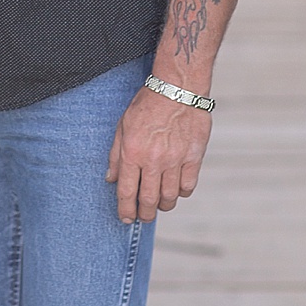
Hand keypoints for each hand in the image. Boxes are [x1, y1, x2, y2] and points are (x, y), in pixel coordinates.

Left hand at [106, 83, 211, 224]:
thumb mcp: (123, 126)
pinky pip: (188, 185)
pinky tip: (177, 190)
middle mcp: (154, 160)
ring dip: (163, 206)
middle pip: (148, 200)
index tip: (126, 218)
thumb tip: (111, 179)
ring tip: (160, 205)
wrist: (178, 88)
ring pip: (169, 197)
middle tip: (143, 216)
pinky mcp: (194, 156)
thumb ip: (115, 155)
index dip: (125, 210)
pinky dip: (182, 193)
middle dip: (144, 214)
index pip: (127, 192)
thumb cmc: (148, 103)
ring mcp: (176, 160)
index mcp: (132, 153)